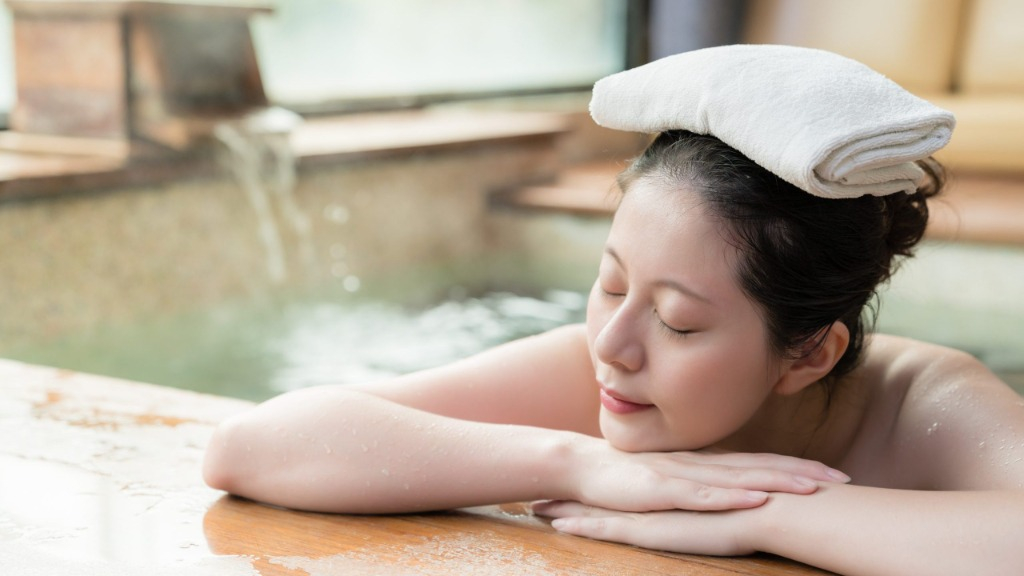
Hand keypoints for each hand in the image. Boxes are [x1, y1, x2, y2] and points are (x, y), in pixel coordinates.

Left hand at [532, 500, 758, 556]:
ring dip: (567, 509)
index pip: (633, 488)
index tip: (581, 486)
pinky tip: (560, 526)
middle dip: (573, 494)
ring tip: (534, 509)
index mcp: (674, 491)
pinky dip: (585, 526)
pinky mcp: (654, 527)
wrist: (770, 508)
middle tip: (540, 497)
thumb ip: (723, 503)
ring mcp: (652, 510)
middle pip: (607, 494)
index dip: (606, 487)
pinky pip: (611, 529)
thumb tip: (733, 505)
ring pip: (600, 509)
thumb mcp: (735, 505)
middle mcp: (656, 496)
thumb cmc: (762, 509)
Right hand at [561, 442, 849, 512]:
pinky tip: (755, 498)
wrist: (579, 467)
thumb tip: (737, 497)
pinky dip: (730, 496)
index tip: (837, 475)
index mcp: (705, 463)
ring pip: (737, 477)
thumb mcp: (671, 483)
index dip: (798, 466)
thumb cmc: (626, 479)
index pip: (760, 462)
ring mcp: (681, 474)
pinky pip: (700, 494)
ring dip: (777, 481)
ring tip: (814, 488)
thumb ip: (702, 487)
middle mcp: (700, 463)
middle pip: (759, 465)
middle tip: (843, 479)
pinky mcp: (659, 489)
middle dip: (802, 472)